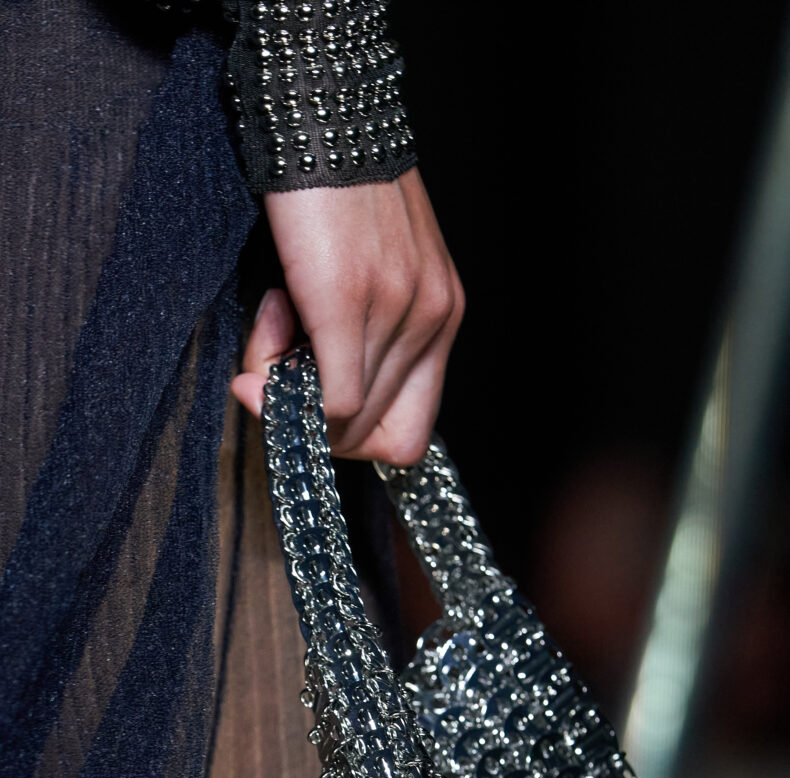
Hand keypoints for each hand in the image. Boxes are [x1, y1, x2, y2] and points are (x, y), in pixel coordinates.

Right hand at [230, 167, 463, 465]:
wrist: (321, 104)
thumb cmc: (337, 188)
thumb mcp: (369, 269)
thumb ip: (359, 333)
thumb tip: (306, 395)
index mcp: (443, 315)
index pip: (410, 433)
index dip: (354, 434)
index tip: (315, 395)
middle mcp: (434, 320)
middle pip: (373, 435)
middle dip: (313, 413)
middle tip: (281, 348)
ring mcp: (399, 313)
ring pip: (343, 418)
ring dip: (288, 386)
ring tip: (276, 314)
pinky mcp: (350, 302)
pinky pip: (329, 400)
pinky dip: (281, 388)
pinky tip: (268, 326)